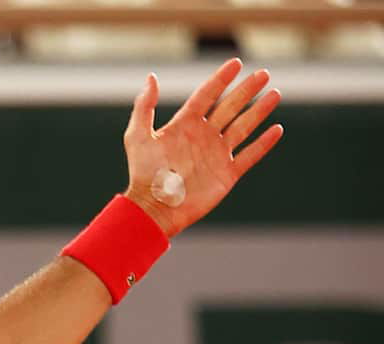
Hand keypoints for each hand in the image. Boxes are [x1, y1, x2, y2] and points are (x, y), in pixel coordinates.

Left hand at [122, 59, 284, 236]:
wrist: (154, 207)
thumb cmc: (142, 173)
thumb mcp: (139, 136)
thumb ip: (144, 107)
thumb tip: (151, 77)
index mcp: (184, 126)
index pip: (206, 95)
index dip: (221, 79)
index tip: (236, 62)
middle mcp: (203, 137)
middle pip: (229, 107)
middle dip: (246, 90)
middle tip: (264, 74)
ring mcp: (216, 155)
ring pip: (243, 127)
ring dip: (259, 111)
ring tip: (274, 94)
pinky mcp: (226, 174)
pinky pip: (249, 155)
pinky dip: (263, 143)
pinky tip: (276, 129)